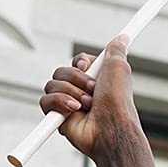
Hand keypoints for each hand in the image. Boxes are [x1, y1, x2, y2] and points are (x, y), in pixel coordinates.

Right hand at [40, 35, 140, 160]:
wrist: (111, 128)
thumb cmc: (118, 102)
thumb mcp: (119, 68)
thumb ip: (116, 51)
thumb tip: (122, 37)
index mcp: (95, 79)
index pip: (77, 62)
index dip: (80, 63)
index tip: (87, 67)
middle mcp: (81, 91)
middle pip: (61, 71)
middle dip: (76, 79)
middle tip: (93, 90)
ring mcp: (68, 104)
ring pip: (51, 84)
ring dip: (70, 92)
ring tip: (87, 105)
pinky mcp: (58, 117)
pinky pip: (45, 101)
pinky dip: (59, 103)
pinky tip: (74, 110)